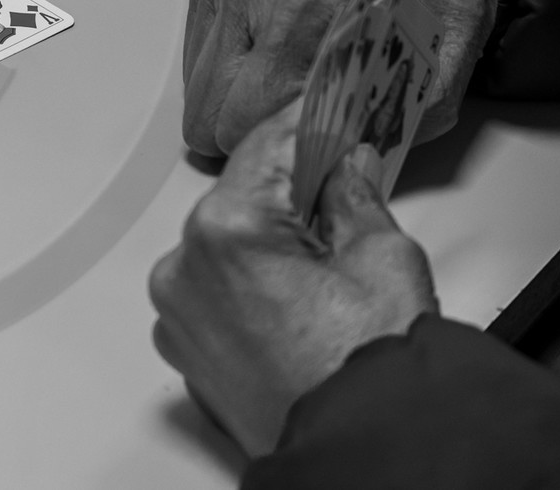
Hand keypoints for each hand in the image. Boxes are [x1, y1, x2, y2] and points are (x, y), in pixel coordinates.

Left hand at [149, 102, 438, 456]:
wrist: (363, 457)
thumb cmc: (368, 374)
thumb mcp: (382, 259)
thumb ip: (354, 196)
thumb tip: (345, 165)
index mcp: (224, 231)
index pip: (265, 147)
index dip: (304, 122)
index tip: (325, 105)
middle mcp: (183, 268)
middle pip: (240, 200)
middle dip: (290, 191)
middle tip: (340, 182)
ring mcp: (177, 314)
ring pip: (225, 248)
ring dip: (267, 242)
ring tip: (325, 259)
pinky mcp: (185, 350)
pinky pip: (216, 294)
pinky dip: (250, 285)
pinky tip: (298, 297)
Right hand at [183, 0, 500, 157]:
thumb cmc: (435, 11)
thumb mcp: (431, 94)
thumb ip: (375, 141)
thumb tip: (327, 182)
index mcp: (322, 9)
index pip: (249, 121)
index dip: (275, 152)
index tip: (304, 154)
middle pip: (208, 113)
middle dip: (246, 134)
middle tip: (293, 124)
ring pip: (197, 87)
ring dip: (235, 99)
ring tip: (285, 82)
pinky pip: (194, 52)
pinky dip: (226, 67)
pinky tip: (269, 54)